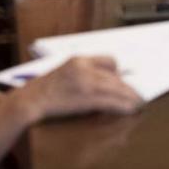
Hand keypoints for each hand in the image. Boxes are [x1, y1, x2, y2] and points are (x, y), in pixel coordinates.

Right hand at [24, 56, 141, 120]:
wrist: (30, 100)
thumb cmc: (45, 89)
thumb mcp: (64, 72)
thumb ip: (83, 73)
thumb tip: (103, 81)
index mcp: (79, 59)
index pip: (109, 60)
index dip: (119, 72)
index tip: (124, 80)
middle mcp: (84, 68)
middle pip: (115, 76)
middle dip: (128, 87)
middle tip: (137, 94)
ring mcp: (85, 83)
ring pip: (116, 88)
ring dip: (130, 97)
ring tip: (139, 103)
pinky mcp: (86, 98)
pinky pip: (111, 102)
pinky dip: (123, 105)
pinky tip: (130, 109)